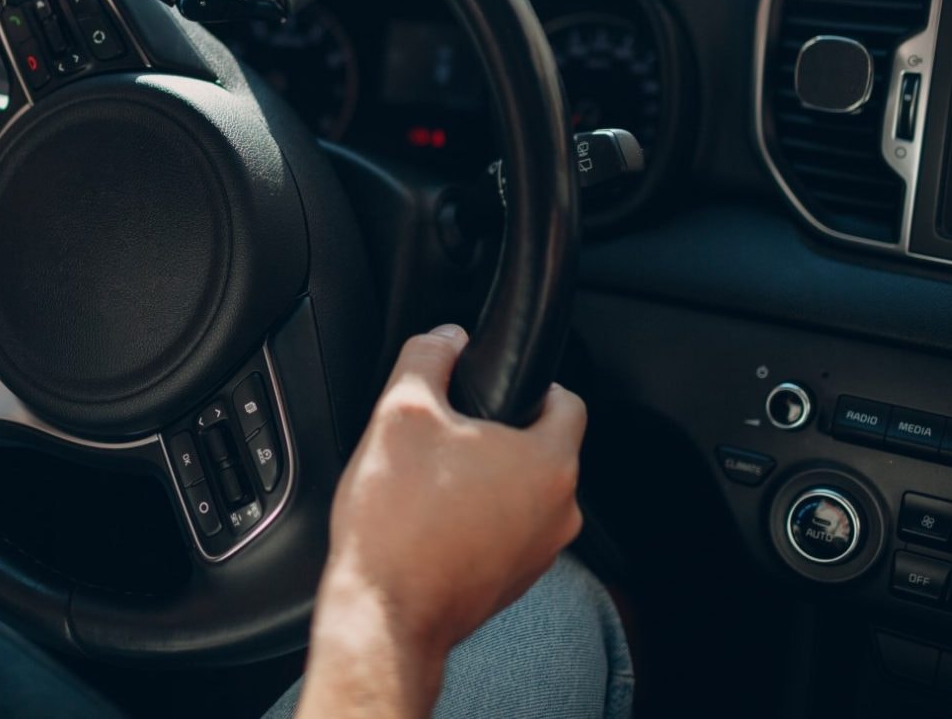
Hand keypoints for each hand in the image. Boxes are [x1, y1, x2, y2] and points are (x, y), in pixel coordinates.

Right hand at [296, 325, 586, 716]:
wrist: (383, 615)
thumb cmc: (397, 522)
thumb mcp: (400, 412)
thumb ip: (428, 357)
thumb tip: (445, 336)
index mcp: (549, 464)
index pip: (568, 401)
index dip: (532, 382)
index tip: (493, 384)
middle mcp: (559, 513)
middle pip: (542, 449)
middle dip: (498, 434)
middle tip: (446, 433)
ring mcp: (540, 555)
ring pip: (522, 494)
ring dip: (487, 480)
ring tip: (431, 481)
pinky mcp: (512, 585)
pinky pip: (504, 533)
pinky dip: (477, 521)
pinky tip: (430, 522)